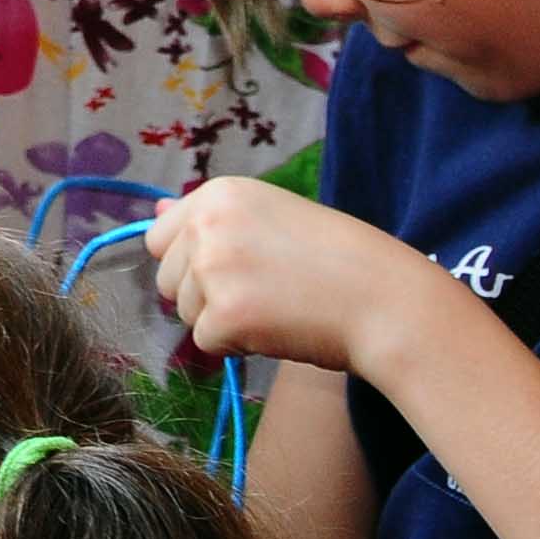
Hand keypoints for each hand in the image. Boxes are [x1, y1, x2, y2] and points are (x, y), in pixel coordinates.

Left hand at [146, 177, 460, 378]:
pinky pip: (208, 342)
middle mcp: (206, 224)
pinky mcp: (225, 314)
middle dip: (204, 294)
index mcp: (218, 193)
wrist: (385, 299)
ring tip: (277, 306)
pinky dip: (239, 345)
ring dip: (224, 319)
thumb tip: (154, 211)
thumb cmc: (337, 259)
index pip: (161, 237)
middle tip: (264, 292)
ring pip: (186, 312)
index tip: (238, 269)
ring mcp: (212, 268)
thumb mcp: (269, 217)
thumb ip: (209, 218)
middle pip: (167, 277)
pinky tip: (279, 328)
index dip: (193, 262)